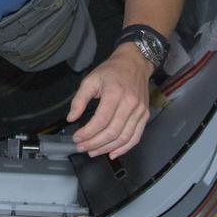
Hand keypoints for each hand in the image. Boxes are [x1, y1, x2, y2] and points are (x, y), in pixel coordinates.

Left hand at [67, 44, 152, 159]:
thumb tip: (71, 118)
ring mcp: (139, 111)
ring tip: (93, 151)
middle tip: (82, 147)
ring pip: (123, 137)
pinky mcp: (144, 115)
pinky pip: (135, 137)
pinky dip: (124, 148)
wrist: (135, 63)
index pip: (101, 120)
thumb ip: (79, 99)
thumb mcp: (91, 79)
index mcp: (114, 93)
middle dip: (94, 143)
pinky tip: (112, 153)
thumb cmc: (112, 70)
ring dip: (107, 148)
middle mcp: (129, 103)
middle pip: (112, 132)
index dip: (88, 133)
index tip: (77, 138)